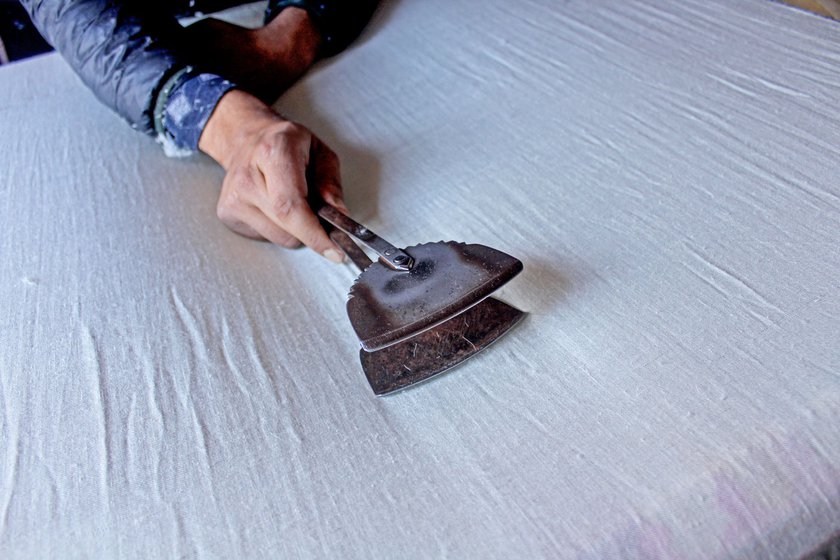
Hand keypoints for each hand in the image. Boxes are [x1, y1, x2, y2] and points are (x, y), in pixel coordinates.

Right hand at [199, 89, 344, 262]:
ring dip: (295, 230)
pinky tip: (274, 207)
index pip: (291, 205)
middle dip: (312, 232)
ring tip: (292, 204)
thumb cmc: (288, 145)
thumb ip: (331, 185)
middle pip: (286, 226)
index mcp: (274, 152)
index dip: (314, 233)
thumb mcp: (320, 152)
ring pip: (279, 237)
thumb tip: (339, 217)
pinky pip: (265, 237)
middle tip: (323, 221)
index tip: (334, 251)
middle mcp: (247, 175)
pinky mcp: (227, 213)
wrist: (246, 138)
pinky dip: (279, 229)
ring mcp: (233, 197)